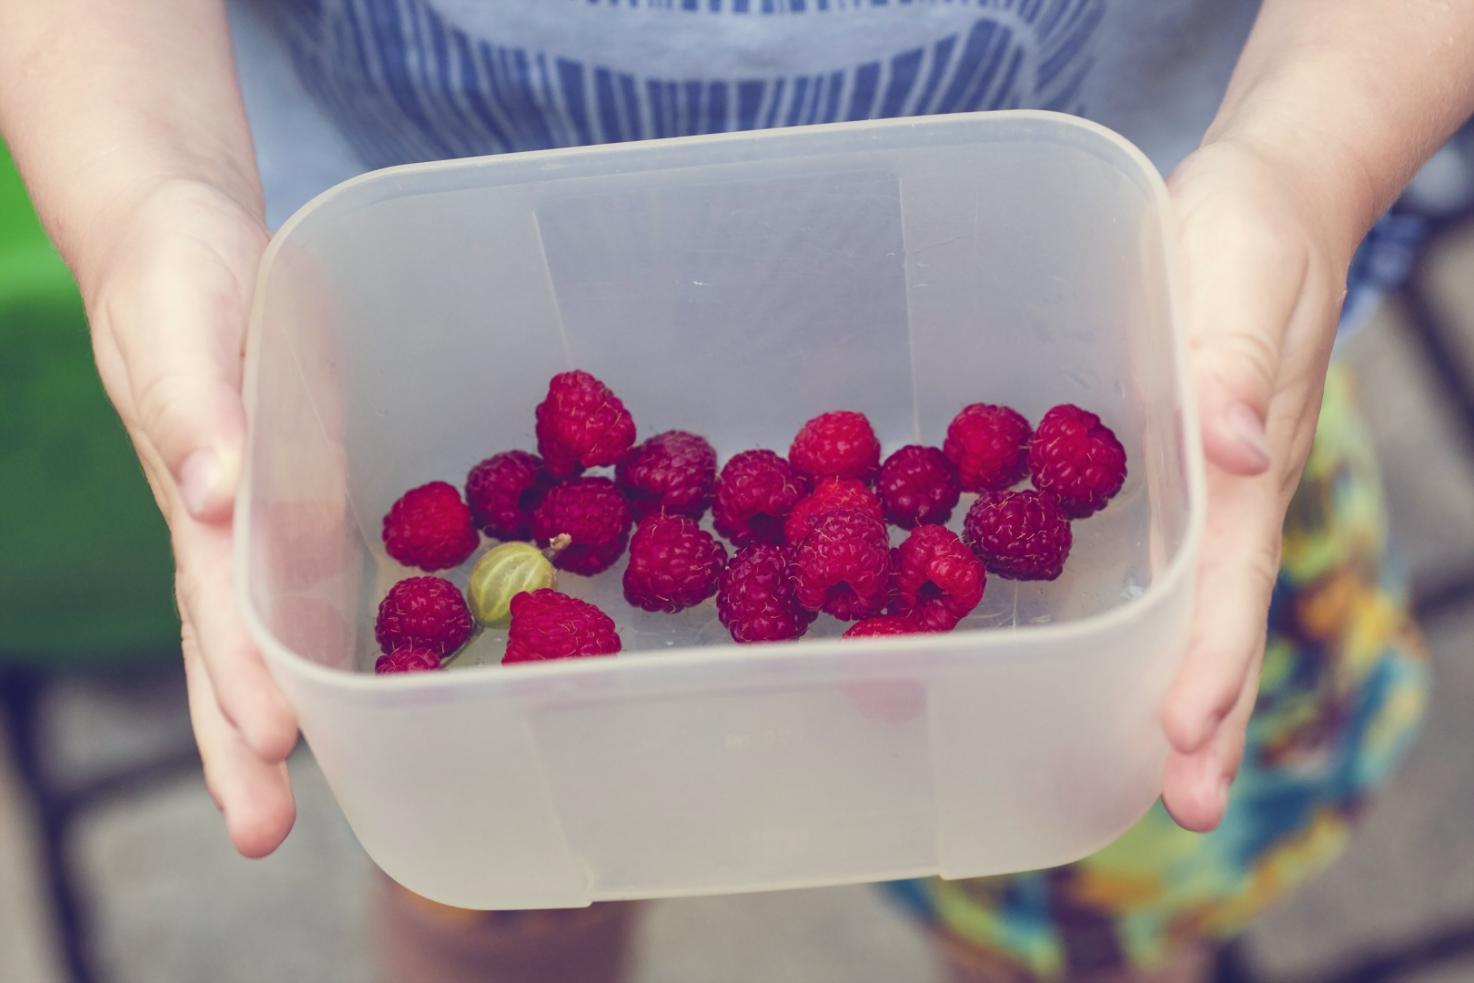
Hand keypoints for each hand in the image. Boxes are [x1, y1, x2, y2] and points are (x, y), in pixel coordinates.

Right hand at [86, 180, 298, 856]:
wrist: (190, 246)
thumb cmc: (174, 281)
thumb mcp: (180, 328)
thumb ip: (197, 412)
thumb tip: (215, 500)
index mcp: (196, 499)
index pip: (217, 608)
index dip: (237, 679)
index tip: (265, 748)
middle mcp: (231, 530)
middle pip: (232, 652)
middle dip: (241, 744)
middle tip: (262, 834)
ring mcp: (267, 520)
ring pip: (275, 632)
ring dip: (293, 712)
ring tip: (303, 801)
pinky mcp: (308, 491)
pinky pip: (323, 577)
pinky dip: (340, 636)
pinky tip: (371, 686)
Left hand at [1157, 141, 1349, 830]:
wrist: (1263, 197)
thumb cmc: (1248, 231)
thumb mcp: (1234, 279)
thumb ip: (1230, 364)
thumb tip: (1228, 451)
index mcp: (1246, 465)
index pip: (1232, 585)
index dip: (1209, 665)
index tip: (1181, 738)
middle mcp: (1229, 495)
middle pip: (1219, 623)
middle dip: (1206, 719)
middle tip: (1185, 813)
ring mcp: (1205, 489)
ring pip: (1193, 608)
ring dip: (1176, 691)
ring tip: (1155, 778)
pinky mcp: (1172, 467)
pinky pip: (1163, 562)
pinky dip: (1147, 625)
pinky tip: (1110, 661)